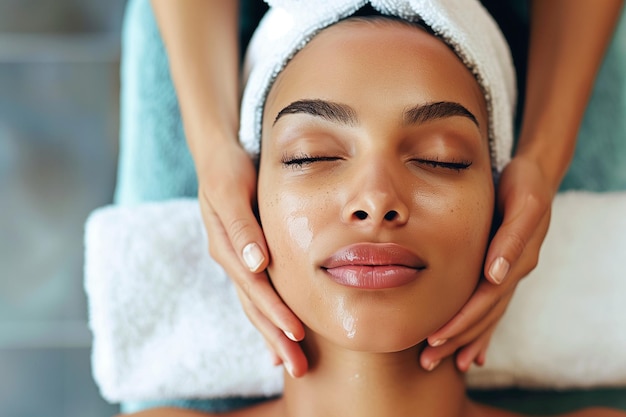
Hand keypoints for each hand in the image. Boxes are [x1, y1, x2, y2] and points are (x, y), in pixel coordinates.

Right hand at [197, 140, 306, 376]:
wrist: (218, 156)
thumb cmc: (227, 170)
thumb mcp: (231, 190)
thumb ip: (242, 227)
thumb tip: (257, 263)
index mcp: (228, 248)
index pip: (255, 289)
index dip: (275, 313)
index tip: (296, 336)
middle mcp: (232, 260)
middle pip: (254, 307)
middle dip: (275, 338)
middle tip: (297, 368)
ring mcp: (238, 260)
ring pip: (255, 305)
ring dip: (272, 334)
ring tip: (290, 362)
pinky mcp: (246, 255)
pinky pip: (256, 292)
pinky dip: (267, 316)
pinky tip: (277, 334)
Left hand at [419, 155, 552, 371]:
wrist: (534, 176)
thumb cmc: (525, 186)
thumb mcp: (523, 205)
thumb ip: (510, 239)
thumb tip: (495, 275)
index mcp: (515, 262)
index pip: (484, 301)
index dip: (461, 321)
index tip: (435, 338)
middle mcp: (511, 274)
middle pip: (484, 316)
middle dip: (456, 340)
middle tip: (428, 362)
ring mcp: (508, 274)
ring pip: (487, 316)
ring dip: (467, 340)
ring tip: (447, 362)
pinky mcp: (502, 270)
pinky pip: (491, 306)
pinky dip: (482, 329)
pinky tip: (475, 350)